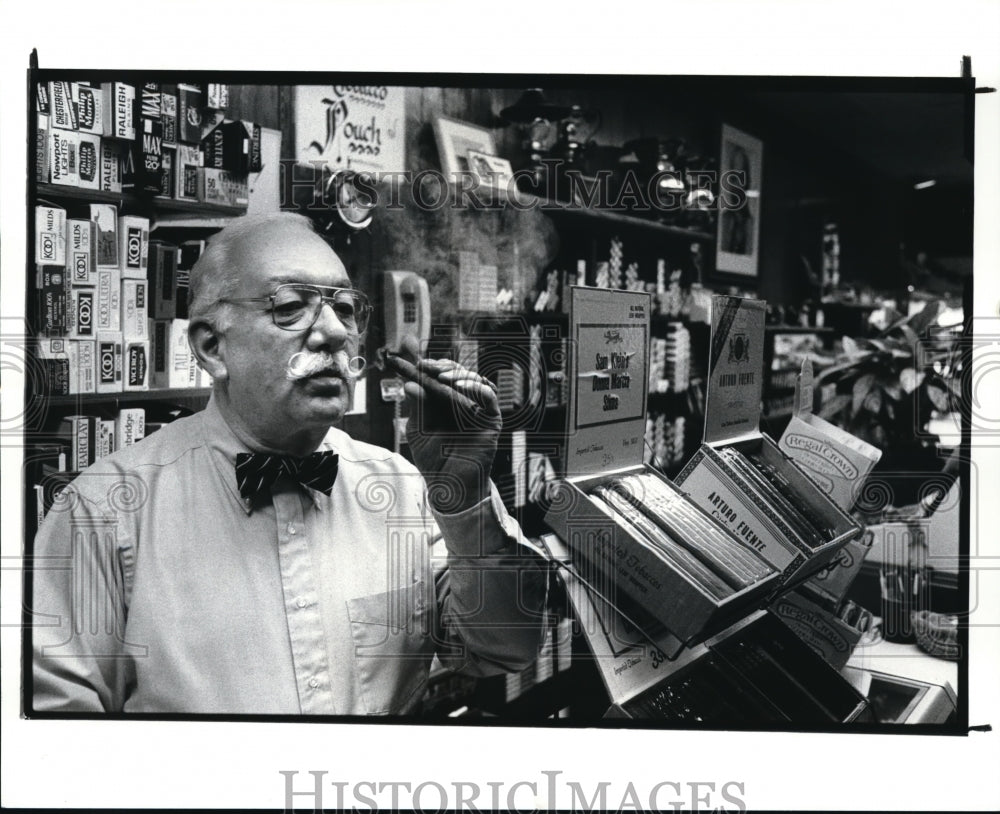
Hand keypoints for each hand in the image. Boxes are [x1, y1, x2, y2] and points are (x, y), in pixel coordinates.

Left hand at [390, 336, 501, 512]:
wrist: (448, 486)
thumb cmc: (433, 459)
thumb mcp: (418, 427)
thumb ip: (416, 403)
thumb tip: (408, 380)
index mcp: (444, 400)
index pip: (436, 375)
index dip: (423, 362)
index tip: (404, 354)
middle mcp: (463, 401)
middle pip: (456, 373)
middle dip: (441, 365)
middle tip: (424, 364)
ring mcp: (478, 410)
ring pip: (474, 380)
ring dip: (458, 373)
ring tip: (440, 375)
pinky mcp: (491, 420)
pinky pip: (489, 397)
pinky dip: (477, 387)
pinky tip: (460, 386)